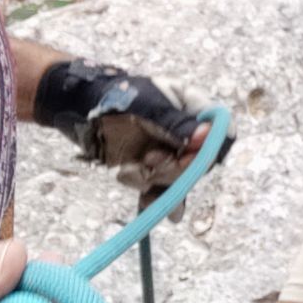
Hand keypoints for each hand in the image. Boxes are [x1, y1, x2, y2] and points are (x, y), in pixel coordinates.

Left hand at [35, 60, 222, 211]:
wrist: (82, 109)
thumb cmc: (117, 96)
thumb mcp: (148, 104)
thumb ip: (176, 123)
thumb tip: (206, 136)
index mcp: (194, 108)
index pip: (221, 131)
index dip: (211, 148)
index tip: (190, 154)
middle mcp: (188, 134)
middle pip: (200, 163)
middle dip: (175, 168)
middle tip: (150, 159)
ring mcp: (171, 153)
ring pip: (179, 180)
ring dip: (156, 180)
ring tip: (130, 170)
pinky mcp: (154, 169)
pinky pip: (163, 191)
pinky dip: (156, 200)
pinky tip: (151, 207)